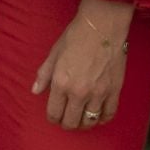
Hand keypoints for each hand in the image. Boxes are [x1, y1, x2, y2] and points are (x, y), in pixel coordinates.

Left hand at [33, 0, 131, 130]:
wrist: (102, 26)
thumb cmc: (76, 36)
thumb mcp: (54, 53)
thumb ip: (44, 75)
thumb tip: (35, 91)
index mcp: (61, 83)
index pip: (54, 113)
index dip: (53, 118)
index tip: (54, 116)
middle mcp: (79, 92)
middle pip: (71, 122)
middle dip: (66, 123)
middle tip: (67, 119)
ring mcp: (98, 93)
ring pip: (90, 121)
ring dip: (84, 123)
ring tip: (82, 119)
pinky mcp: (114, 90)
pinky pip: (109, 114)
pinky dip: (102, 119)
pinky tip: (98, 116)